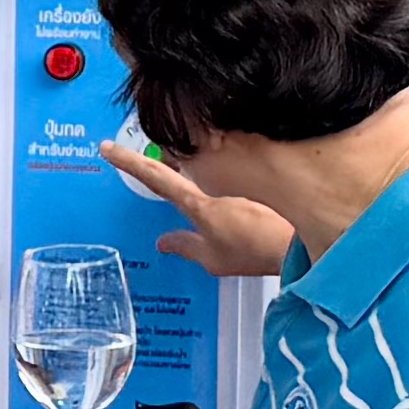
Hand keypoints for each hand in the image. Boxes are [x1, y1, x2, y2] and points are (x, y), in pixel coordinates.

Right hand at [99, 142, 293, 279]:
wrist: (301, 242)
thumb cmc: (258, 251)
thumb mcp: (213, 259)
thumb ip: (186, 247)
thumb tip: (165, 242)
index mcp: (198, 203)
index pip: (154, 177)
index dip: (128, 163)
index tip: (107, 148)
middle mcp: (216, 183)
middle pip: (181, 160)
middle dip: (167, 158)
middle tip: (154, 161)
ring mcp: (237, 178)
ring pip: (209, 164)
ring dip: (202, 171)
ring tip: (205, 193)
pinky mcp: (258, 181)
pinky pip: (234, 174)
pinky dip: (230, 184)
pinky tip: (240, 204)